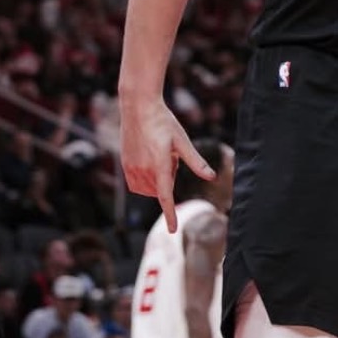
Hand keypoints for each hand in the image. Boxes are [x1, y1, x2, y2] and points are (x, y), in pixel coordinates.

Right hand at [120, 96, 214, 232]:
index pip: (166, 197)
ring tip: (158, 154)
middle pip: (162, 189)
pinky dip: (145, 180)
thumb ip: (196, 161)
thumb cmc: (163, 121)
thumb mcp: (182, 140)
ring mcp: (132, 167)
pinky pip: (136, 184)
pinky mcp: (125, 164)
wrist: (138, 107)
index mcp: (160, 164)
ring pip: (149, 188)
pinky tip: (149, 160)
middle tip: (170, 155)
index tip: (172, 230)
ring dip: (157, 180)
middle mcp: (144, 169)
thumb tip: (212, 177)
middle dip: (169, 178)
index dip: (170, 214)